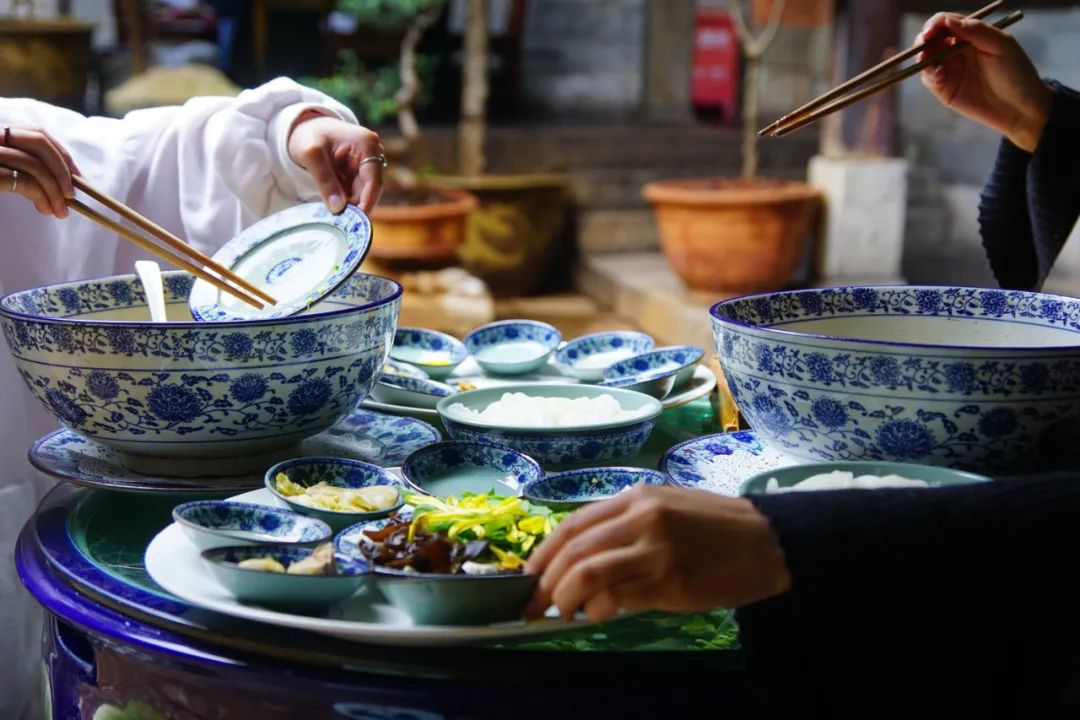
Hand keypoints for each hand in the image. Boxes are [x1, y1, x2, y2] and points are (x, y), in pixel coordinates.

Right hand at [0, 126, 79, 217]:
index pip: (36, 134)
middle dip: (62, 168)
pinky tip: (46, 209)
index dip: (61, 153)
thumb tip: (58, 185)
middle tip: (73, 194)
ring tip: (62, 211)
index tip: (76, 174)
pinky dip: (42, 197)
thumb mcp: (1, 168)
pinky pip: (24, 182)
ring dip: (55, 190)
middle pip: (39, 142)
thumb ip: (20, 168)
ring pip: (34, 165)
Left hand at [287, 112, 384, 214]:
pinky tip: (334, 206)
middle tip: (342, 223)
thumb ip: (325, 180)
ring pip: (362, 192)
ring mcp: (365, 163)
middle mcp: (372, 153)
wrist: (303, 127)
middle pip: (369, 188)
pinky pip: (355, 191)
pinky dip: (345, 200)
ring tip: (335, 216)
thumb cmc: (308, 134)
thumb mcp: (311, 155)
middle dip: (356, 205)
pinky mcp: (358, 172)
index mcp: (366, 144)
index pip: (373, 180)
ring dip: (350, 204)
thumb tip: (339, 208)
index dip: (367, 203)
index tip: (357, 222)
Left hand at [524, 485, 790, 622]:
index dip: (544, 552)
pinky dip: (598, 609)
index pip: (574, 523)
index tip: (530, 575)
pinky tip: (598, 615)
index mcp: (637, 497)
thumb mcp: (668, 508)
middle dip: (546, 581)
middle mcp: (641, 518)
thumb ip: (626, 526)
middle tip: (535, 604)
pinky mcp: (670, 582)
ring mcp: (655, 550)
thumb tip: (584, 559)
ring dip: (565, 598)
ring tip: (561, 613)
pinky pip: (618, 597)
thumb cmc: (718, 526)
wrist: (768, 541)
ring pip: (588, 573)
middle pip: (574, 550)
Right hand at [916, 13, 1051, 151]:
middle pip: (930, 39)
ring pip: (925, 58)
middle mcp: (956, 50)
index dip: (935, 23)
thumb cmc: (1016, 72)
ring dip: (923, 59)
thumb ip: (975, 30)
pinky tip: (939, 77)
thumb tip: (946, 20)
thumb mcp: (1000, 45)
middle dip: (923, 40)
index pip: (946, 22)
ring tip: (935, 65)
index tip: (931, 30)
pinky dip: (929, 75)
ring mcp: (949, 69)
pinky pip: (928, 78)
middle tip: (925, 44)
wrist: (1020, 107)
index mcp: (971, 35)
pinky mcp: (944, 89)